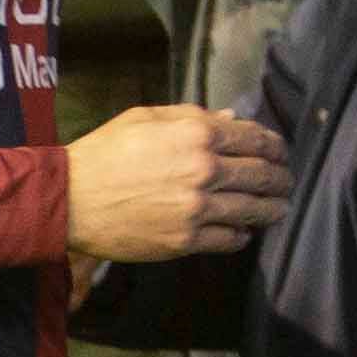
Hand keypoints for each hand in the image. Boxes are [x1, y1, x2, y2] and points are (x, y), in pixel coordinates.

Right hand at [62, 104, 288, 262]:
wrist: (70, 199)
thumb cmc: (104, 153)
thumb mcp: (145, 119)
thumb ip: (192, 117)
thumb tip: (231, 120)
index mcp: (196, 134)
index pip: (255, 139)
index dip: (274, 146)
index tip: (279, 152)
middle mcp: (204, 170)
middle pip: (262, 175)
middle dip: (281, 178)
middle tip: (286, 181)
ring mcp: (197, 208)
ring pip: (254, 210)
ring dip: (272, 209)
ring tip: (279, 208)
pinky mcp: (186, 240)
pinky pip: (230, 239)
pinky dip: (242, 235)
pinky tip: (243, 231)